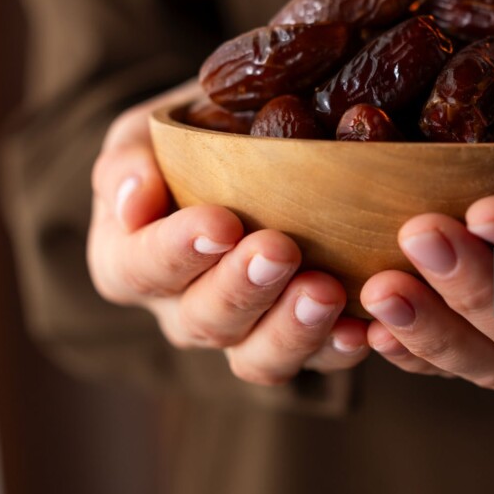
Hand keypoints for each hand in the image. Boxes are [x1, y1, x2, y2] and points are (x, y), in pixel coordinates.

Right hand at [87, 81, 369, 384]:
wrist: (251, 144)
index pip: (138, 268)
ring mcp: (243, 334)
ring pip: (257, 357)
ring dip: (292, 328)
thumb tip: (133, 202)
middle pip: (203, 320)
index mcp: (130, 262)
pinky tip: (364, 328)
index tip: (220, 223)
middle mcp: (182, 310)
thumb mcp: (146, 132)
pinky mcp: (299, 341)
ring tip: (325, 291)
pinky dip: (340, 348)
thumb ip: (129, 161)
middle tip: (280, 250)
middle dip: (243, 288)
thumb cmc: (191, 134)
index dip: (176, 252)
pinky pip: (317, 361)